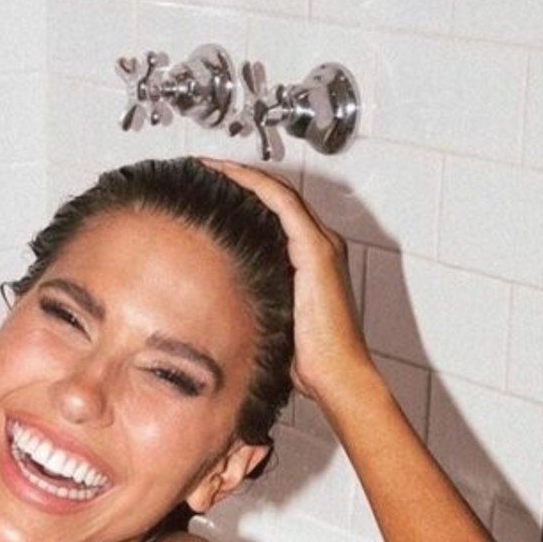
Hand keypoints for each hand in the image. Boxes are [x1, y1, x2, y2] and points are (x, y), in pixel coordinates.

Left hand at [201, 158, 374, 405]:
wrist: (337, 374)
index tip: (211, 189)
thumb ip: (257, 301)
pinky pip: (282, 203)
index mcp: (313, 259)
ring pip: (279, 192)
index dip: (246, 195)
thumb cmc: (309, 361)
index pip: (277, 213)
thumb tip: (218, 304)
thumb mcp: (274, 321)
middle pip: (278, 196)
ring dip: (243, 175)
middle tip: (205, 169)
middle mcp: (322, 244)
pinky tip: (228, 176)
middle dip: (241, 178)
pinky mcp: (316, 251)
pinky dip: (254, 185)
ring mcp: (322, 244)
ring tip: (210, 166)